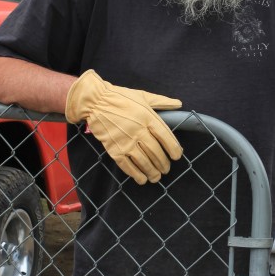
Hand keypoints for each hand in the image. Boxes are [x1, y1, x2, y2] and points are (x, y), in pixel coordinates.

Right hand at [66, 70, 182, 183]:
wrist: (95, 101)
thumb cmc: (120, 97)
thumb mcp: (143, 96)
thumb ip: (162, 102)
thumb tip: (179, 104)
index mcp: (148, 117)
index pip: (166, 137)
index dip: (173, 149)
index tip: (177, 156)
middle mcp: (138, 131)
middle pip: (156, 152)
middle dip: (163, 163)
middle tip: (166, 169)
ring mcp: (125, 142)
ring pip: (144, 162)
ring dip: (152, 172)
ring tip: (156, 177)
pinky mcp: (114, 149)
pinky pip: (127, 166)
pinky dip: (136, 174)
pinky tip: (141, 179)